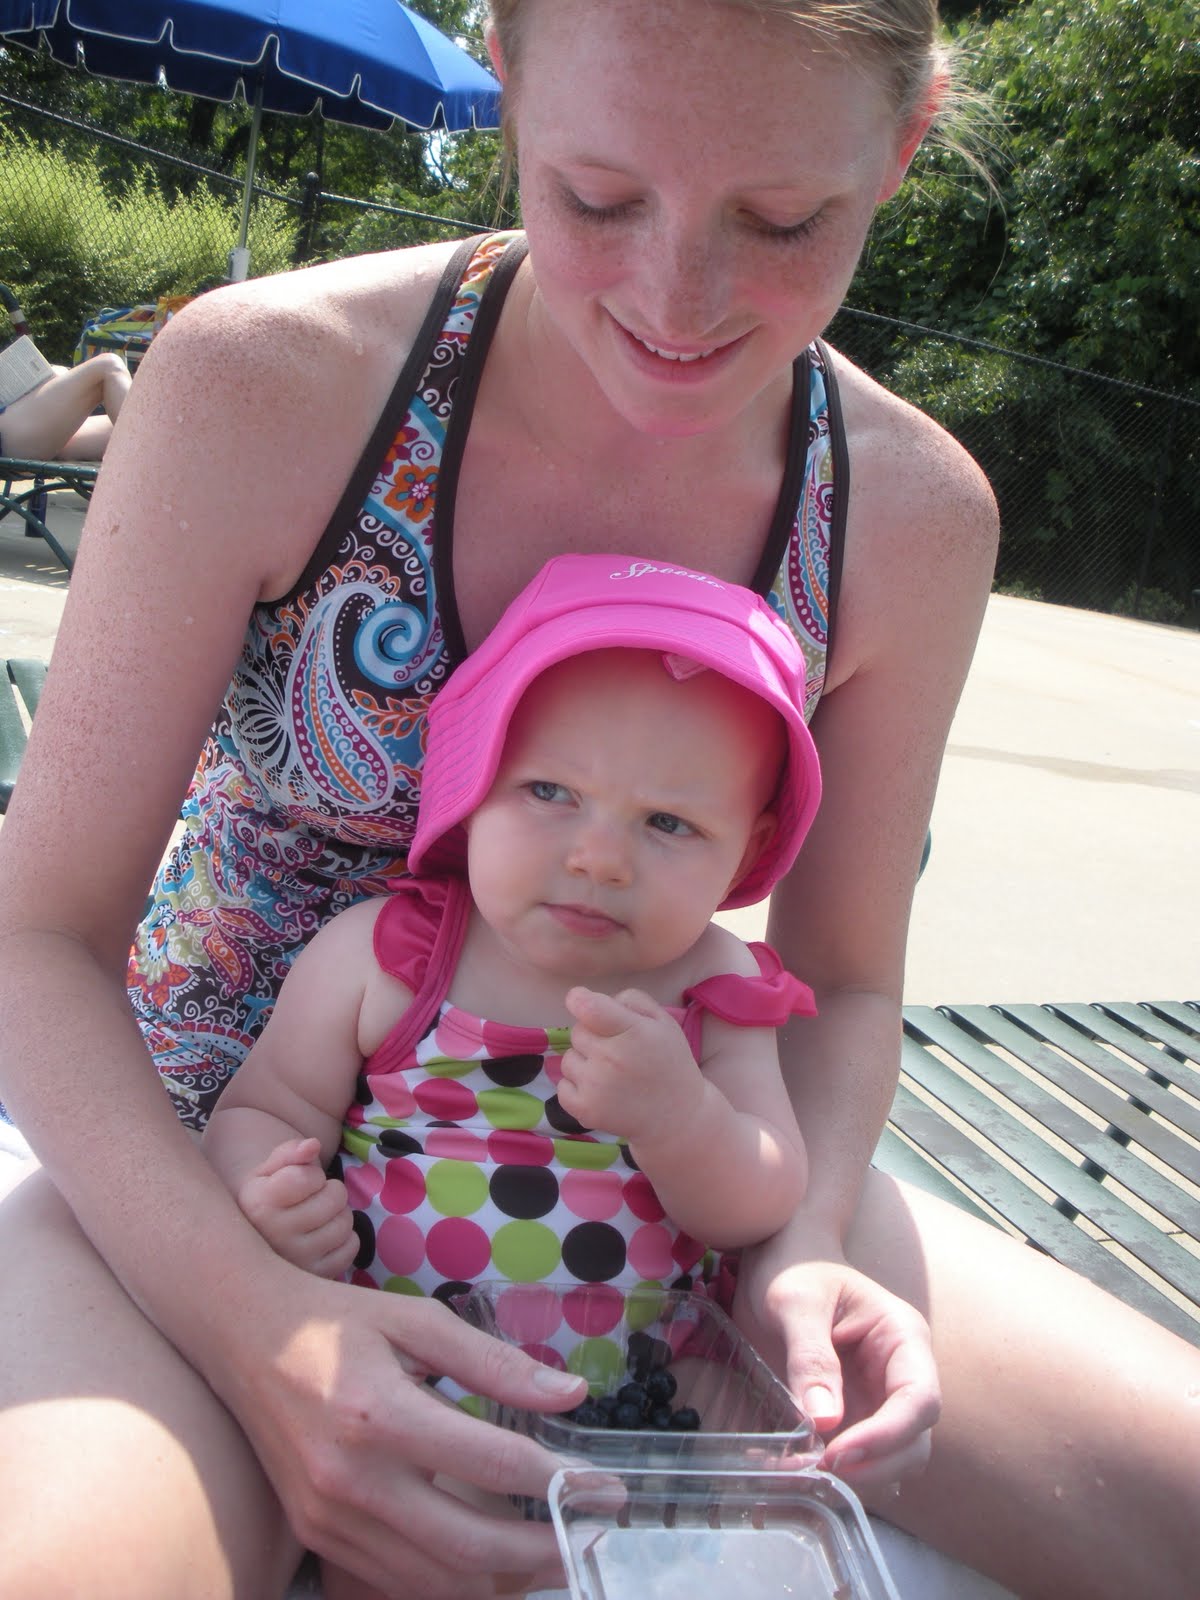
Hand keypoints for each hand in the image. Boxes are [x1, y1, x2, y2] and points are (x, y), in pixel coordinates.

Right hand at [226, 1270, 587, 1597]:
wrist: (240, 1337)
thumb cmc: (336, 1319)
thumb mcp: (419, 1321)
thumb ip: (495, 1363)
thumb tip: (572, 1395)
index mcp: (379, 1414)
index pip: (491, 1464)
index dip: (560, 1482)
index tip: (607, 1488)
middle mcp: (350, 1480)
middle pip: (467, 1547)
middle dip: (543, 1553)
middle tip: (594, 1537)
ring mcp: (328, 1518)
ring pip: (433, 1581)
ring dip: (503, 1578)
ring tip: (554, 1556)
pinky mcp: (316, 1537)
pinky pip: (397, 1581)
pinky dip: (452, 1581)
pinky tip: (491, 1559)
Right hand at [236, 1136, 357, 1278]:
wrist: (254, 1242)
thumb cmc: (267, 1195)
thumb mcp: (270, 1169)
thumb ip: (291, 1151)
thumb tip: (313, 1146)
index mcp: (259, 1204)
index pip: (307, 1178)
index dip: (312, 1175)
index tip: (300, 1183)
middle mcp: (275, 1236)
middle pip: (334, 1199)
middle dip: (330, 1192)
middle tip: (313, 1200)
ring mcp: (297, 1261)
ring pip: (345, 1224)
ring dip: (338, 1214)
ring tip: (318, 1218)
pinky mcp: (316, 1276)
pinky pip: (351, 1248)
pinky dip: (345, 1238)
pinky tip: (324, 1237)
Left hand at [559, 986, 698, 1139]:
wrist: (676, 1116)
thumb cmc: (668, 1062)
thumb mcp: (663, 1022)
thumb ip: (632, 1000)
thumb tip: (595, 998)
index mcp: (632, 1032)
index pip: (588, 1008)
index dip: (578, 999)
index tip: (578, 999)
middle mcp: (610, 1058)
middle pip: (577, 1032)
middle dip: (592, 1035)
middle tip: (616, 1050)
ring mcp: (596, 1086)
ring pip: (568, 1058)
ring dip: (584, 1061)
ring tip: (610, 1073)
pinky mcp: (585, 1110)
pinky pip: (562, 1086)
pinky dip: (576, 1086)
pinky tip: (600, 1090)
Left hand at [733, 1232, 940, 1490]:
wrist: (779, 1258)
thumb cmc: (792, 1267)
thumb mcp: (795, 1302)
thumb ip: (810, 1356)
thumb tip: (825, 1419)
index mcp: (902, 1338)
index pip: (919, 1400)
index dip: (887, 1436)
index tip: (837, 1453)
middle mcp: (900, 1373)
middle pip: (914, 1441)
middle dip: (873, 1465)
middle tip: (816, 1469)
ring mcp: (879, 1397)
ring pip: (891, 1459)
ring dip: (854, 1475)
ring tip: (798, 1470)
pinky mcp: (853, 1413)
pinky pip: (856, 1455)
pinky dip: (831, 1470)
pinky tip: (791, 1465)